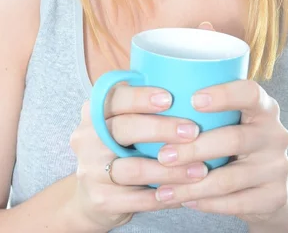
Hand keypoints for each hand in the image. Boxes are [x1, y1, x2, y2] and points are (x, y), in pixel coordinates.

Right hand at [68, 79, 208, 230]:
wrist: (92, 197)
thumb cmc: (119, 149)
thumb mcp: (122, 123)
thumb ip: (143, 107)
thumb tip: (188, 88)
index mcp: (94, 111)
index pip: (115, 98)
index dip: (141, 97)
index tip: (170, 98)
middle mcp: (87, 137)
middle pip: (124, 128)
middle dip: (161, 129)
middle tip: (193, 131)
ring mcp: (90, 170)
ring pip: (134, 168)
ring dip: (171, 169)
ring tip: (200, 169)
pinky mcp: (99, 200)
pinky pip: (137, 199)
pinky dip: (163, 197)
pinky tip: (185, 194)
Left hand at [153, 27, 287, 225]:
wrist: (267, 185)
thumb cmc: (237, 133)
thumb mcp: (234, 105)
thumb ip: (217, 69)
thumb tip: (202, 24)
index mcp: (264, 106)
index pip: (250, 92)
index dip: (223, 93)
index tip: (193, 99)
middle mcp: (275, 133)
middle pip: (234, 138)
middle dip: (194, 147)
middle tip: (162, 154)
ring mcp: (277, 167)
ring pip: (231, 177)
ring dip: (193, 182)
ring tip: (162, 184)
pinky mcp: (273, 197)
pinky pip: (235, 204)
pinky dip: (205, 204)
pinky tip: (180, 199)